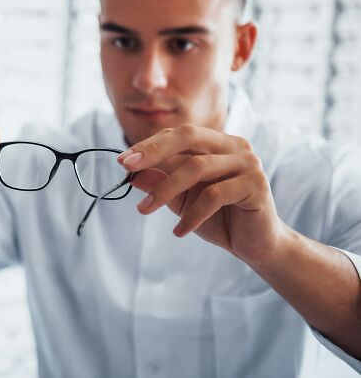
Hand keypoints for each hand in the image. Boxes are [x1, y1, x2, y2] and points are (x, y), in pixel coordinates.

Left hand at [119, 124, 284, 265]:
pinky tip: (179, 231)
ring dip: (165, 189)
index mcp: (216, 142)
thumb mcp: (181, 200)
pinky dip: (192, 214)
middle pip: (189, 136)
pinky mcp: (256, 184)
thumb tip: (133, 175)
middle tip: (128, 168)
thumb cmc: (218, 218)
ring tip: (144, 210)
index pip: (178, 134)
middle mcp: (234, 145)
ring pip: (197, 167)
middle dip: (154, 151)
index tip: (122, 161)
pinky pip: (215, 195)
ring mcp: (248, 162)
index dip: (149, 145)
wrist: (255, 245)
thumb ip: (161, 184)